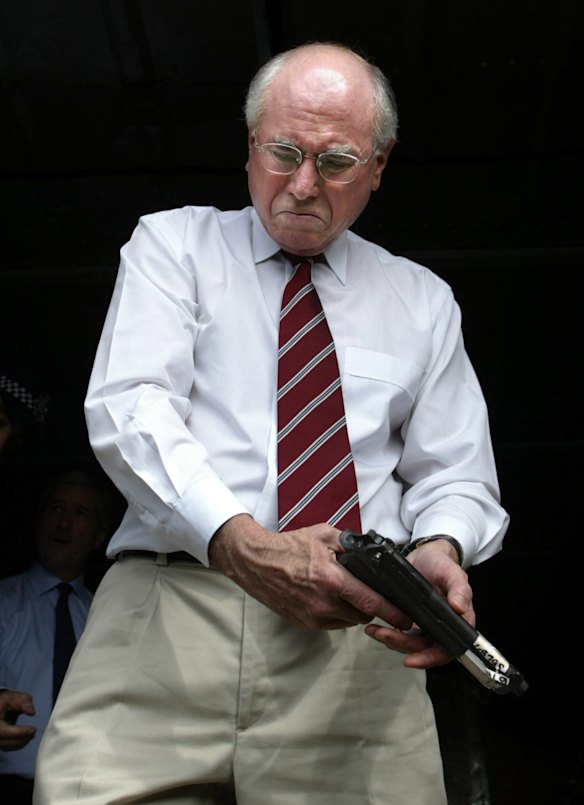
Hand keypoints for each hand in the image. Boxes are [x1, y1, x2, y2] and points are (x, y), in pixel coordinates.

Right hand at [0, 690, 35, 750]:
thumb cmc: (6, 701)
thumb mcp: (15, 696)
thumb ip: (24, 702)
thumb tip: (31, 712)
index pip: (3, 731)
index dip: (18, 732)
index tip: (32, 729)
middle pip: (4, 742)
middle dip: (21, 738)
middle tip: (33, 732)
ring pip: (6, 746)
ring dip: (20, 743)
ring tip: (31, 734)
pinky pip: (7, 747)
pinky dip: (18, 744)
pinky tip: (26, 737)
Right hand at [209, 514, 412, 630]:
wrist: (255, 562)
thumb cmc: (289, 546)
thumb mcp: (323, 535)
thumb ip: (351, 543)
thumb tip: (376, 551)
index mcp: (331, 580)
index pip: (370, 602)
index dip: (392, 612)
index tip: (406, 618)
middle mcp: (323, 603)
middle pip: (362, 615)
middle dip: (371, 607)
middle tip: (370, 593)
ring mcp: (312, 617)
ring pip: (347, 621)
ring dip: (352, 610)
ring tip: (344, 591)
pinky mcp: (304, 624)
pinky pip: (331, 623)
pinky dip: (336, 613)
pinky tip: (328, 596)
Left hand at [363, 538, 474, 668]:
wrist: (425, 555)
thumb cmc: (441, 563)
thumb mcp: (451, 571)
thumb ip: (459, 588)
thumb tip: (460, 607)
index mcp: (458, 621)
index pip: (449, 648)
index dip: (431, 658)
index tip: (412, 659)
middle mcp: (443, 626)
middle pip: (424, 648)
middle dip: (403, 645)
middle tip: (383, 635)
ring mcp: (426, 624)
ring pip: (410, 643)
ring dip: (392, 640)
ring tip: (374, 631)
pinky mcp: (411, 619)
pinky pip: (401, 633)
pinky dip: (389, 633)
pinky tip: (376, 626)